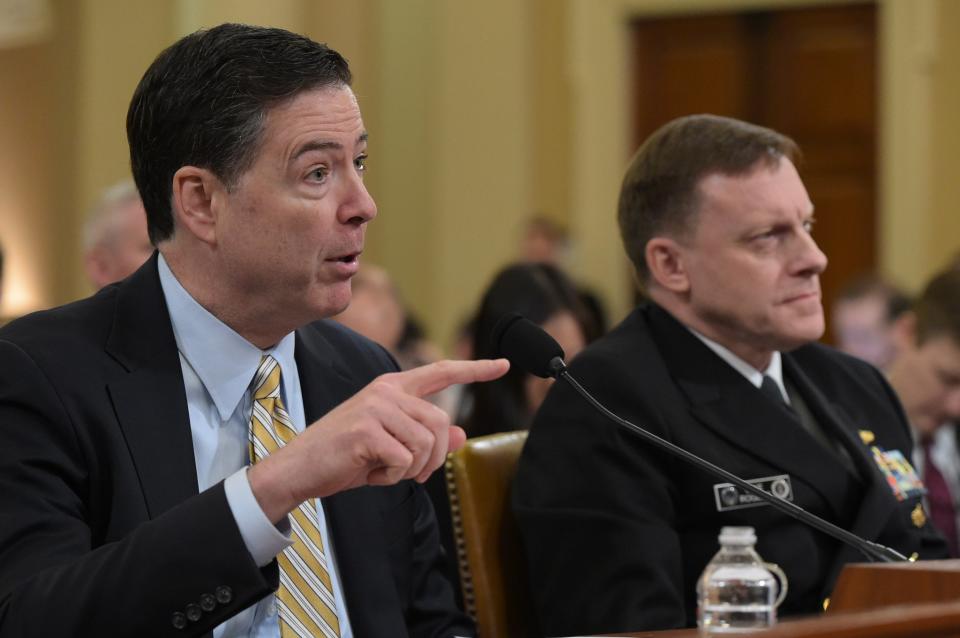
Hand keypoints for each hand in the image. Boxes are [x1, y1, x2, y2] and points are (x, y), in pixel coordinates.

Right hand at [248, 358, 508, 521]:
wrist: (299, 469)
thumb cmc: (344, 456)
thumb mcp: (390, 444)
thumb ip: (425, 436)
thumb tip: (461, 434)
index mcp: (393, 387)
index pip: (442, 372)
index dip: (475, 369)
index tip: (504, 365)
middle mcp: (386, 390)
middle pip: (440, 424)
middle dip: (432, 458)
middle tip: (405, 471)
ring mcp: (376, 407)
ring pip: (426, 444)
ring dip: (411, 469)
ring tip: (383, 469)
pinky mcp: (366, 429)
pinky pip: (404, 460)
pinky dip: (392, 477)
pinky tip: (370, 471)